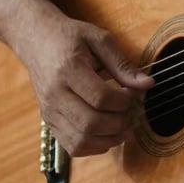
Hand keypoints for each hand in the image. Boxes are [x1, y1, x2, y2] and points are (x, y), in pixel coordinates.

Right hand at [16, 11, 154, 156]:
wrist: (35, 39)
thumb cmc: (69, 36)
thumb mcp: (99, 39)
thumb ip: (123, 64)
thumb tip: (148, 85)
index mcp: (68, 69)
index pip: (100, 98)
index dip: (124, 101)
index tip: (133, 94)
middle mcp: (54, 94)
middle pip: (91, 124)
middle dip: (120, 122)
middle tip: (132, 111)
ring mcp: (49, 111)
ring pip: (81, 141)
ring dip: (109, 139)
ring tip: (124, 124)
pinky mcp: (48, 122)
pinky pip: (72, 146)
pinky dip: (94, 146)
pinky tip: (107, 132)